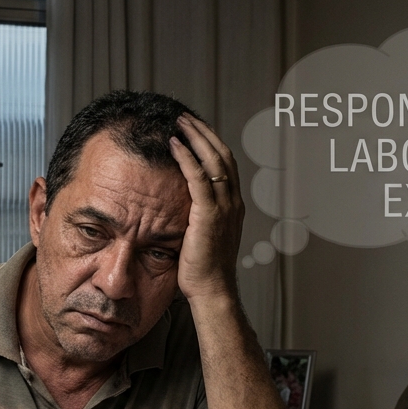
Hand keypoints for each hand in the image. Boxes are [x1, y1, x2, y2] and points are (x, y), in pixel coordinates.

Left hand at [168, 113, 245, 303]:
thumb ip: (197, 219)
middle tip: (186, 117)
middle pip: (223, 155)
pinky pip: (198, 177)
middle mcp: (233, 202)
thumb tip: (180, 210)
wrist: (212, 291)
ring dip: (196, 138)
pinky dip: (187, 157)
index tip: (196, 130)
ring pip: (213, 160)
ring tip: (179, 122)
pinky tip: (174, 144)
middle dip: (204, 133)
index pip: (226, 165)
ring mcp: (224, 208)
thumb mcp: (202, 238)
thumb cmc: (203, 271)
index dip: (212, 144)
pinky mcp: (209, 215)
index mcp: (233, 206)